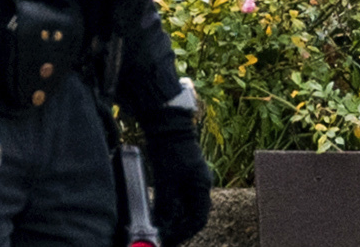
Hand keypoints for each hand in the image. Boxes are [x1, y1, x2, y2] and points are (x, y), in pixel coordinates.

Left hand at [139, 120, 211, 243]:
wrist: (166, 124)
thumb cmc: (171, 150)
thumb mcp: (167, 180)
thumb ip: (165, 204)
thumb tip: (161, 223)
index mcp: (202, 187)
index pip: (198, 219)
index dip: (186, 232)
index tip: (171, 239)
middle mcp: (199, 185)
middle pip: (191, 214)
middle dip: (178, 227)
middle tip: (164, 235)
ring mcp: (190, 178)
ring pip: (183, 206)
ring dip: (172, 217)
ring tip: (159, 226)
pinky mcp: (180, 173)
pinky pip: (177, 196)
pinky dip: (169, 206)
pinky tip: (157, 212)